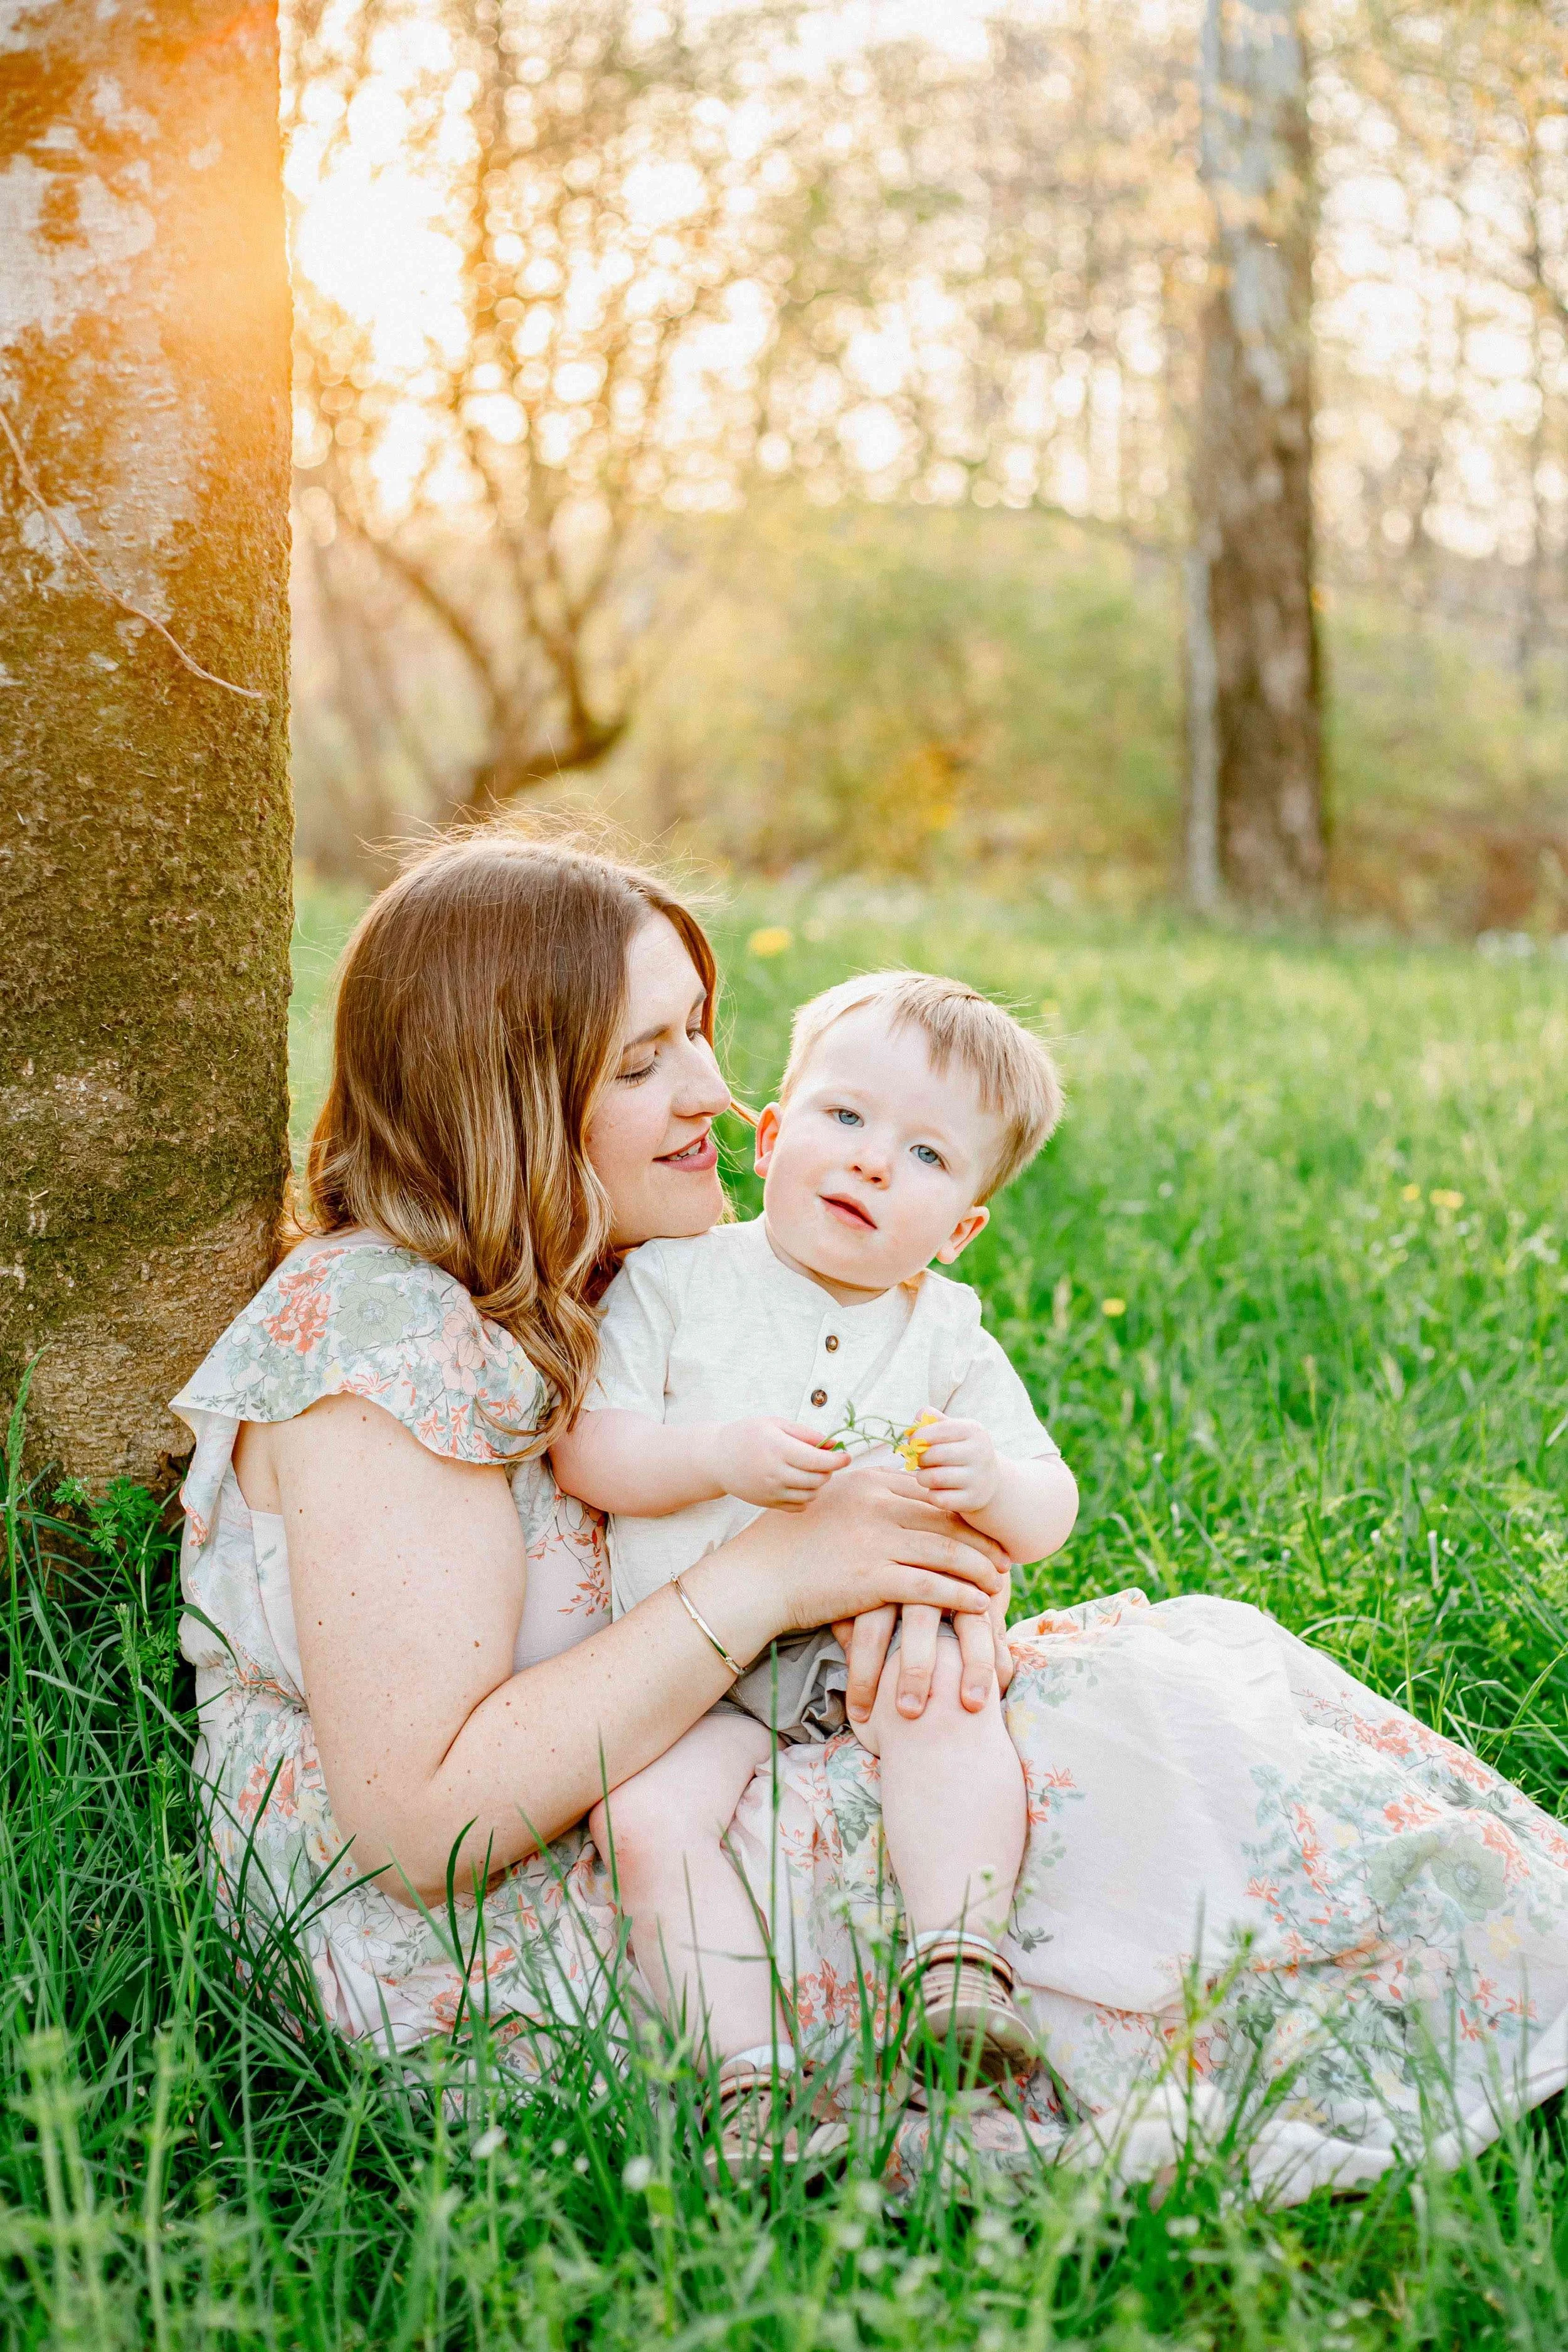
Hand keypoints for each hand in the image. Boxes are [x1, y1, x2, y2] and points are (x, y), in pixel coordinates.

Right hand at [707, 1418, 847, 1508]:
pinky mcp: (768, 1503)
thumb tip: (835, 1444)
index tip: (846, 1456)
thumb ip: (807, 1434)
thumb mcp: (776, 1424)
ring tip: (810, 1470)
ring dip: (818, 1483)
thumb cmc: (747, 1435)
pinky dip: (806, 1497)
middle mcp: (775, 1473)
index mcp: (778, 1449)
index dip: (837, 1460)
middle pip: (817, 1479)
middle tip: (825, 1460)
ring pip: (810, 1495)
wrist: (717, 1459)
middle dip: (828, 1470)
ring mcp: (771, 1491)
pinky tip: (799, 1483)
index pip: (818, 1461)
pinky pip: (798, 1506)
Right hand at [758, 1463, 1008, 1636]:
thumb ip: (867, 1498)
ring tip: (1000, 1582)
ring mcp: (876, 1541)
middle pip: (947, 1521)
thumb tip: (900, 1495)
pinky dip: (961, 1596)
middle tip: (1005, 1557)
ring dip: (980, 1569)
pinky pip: (931, 1587)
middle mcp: (876, 1505)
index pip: (932, 1493)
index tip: (984, 1527)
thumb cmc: (789, 1543)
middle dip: (981, 1541)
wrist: (757, 1577)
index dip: (964, 1512)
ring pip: (946, 1552)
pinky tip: (980, 1605)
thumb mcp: (830, 1502)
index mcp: (869, 1482)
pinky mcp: (872, 1578)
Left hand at [832, 1568, 1014, 1723]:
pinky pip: (998, 1628)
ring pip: (970, 1624)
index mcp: (886, 1578)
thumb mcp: (863, 1598)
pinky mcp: (991, 1596)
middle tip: (909, 1713)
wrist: (938, 1544)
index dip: (863, 1674)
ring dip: (973, 1665)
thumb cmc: (888, 1588)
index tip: (859, 1715)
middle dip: (913, 1669)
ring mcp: (964, 1583)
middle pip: (919, 1621)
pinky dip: (998, 1659)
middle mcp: (926, 1576)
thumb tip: (843, 1655)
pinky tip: (997, 1689)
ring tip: (972, 1706)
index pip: (870, 1628)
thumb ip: (849, 1624)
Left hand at [910, 1417, 1000, 1517]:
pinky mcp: (972, 1500)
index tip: (913, 1442)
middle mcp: (980, 1453)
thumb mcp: (953, 1431)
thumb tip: (917, 1417)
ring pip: (934, 1478)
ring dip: (922, 1477)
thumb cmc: (961, 1450)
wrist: (988, 1480)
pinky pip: (939, 1499)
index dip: (918, 1436)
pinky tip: (937, 1490)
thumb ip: (933, 1421)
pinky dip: (932, 1495)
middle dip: (919, 1458)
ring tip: (925, 1475)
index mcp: (974, 1431)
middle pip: (935, 1454)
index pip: (940, 1429)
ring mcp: (978, 1478)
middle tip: (918, 1461)